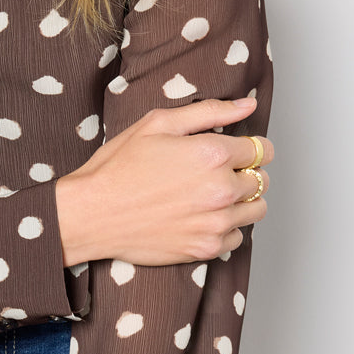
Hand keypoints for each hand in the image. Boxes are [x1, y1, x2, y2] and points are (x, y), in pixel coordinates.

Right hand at [55, 97, 273, 266]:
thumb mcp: (158, 124)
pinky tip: (201, 217)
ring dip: (242, 201)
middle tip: (215, 173)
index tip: (234, 152)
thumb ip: (209, 111)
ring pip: (256, 210)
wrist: (92, 214)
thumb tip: (249, 104)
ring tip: (211, 196)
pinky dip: (227, 227)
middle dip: (245, 173)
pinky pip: (238, 237)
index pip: (262, 149)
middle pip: (261, 180)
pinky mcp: (206, 248)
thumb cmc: (118, 167)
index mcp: (213, 153)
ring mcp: (215, 222)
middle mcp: (220, 189)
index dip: (249, 147)